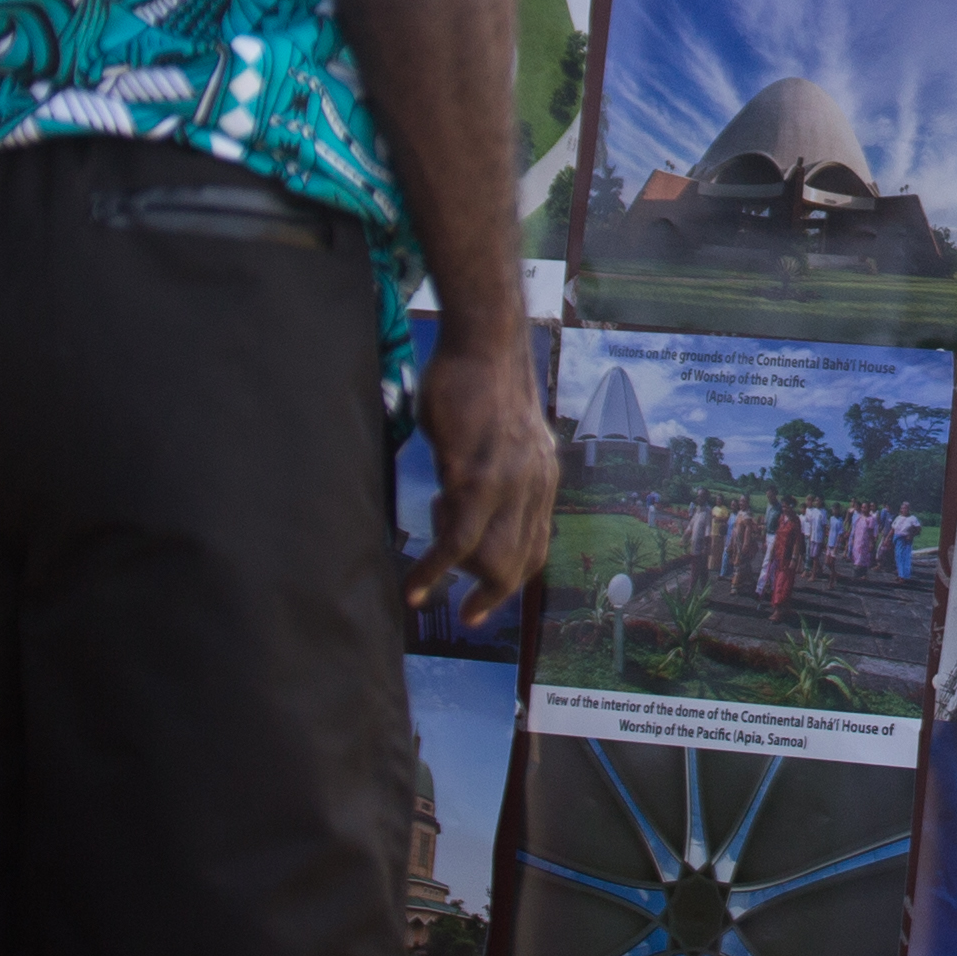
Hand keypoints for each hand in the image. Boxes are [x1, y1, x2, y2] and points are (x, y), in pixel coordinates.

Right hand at [406, 327, 559, 627]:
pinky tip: (415, 588)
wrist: (486, 344)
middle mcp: (535, 487)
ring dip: (457, 574)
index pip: (535, 546)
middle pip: (520, 564)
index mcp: (541, 478)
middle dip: (490, 593)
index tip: (484, 605)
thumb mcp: (499, 437)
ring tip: (431, 549)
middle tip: (466, 611)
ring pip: (492, 560)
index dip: (512, 579)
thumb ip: (495, 470)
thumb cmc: (479, 384)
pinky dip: (435, 570)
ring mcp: (509, 484)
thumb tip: (464, 496)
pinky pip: (458, 539)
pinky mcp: (477, 476)